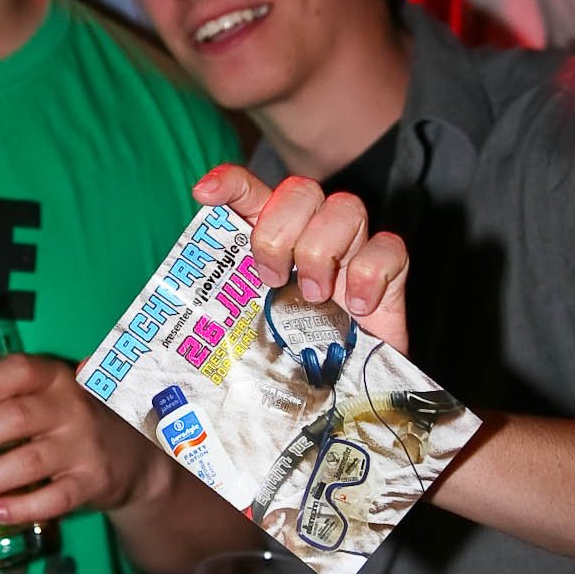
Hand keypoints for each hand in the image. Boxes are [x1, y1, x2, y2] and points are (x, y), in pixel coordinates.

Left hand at [0, 354, 156, 527]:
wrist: (137, 455)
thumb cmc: (69, 421)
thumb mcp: (41, 400)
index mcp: (55, 378)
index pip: (20, 371)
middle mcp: (72, 408)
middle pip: (17, 418)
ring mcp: (84, 446)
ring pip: (30, 461)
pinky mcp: (93, 482)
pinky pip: (55, 498)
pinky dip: (23, 507)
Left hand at [193, 165, 409, 355]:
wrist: (346, 391)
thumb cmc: (294, 356)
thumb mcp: (253, 332)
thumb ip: (228, 312)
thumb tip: (183, 321)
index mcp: (273, 238)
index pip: (251, 191)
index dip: (230, 182)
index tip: (205, 194)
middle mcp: (312, 233)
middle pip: (301, 191)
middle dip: (279, 232)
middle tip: (273, 279)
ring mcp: (353, 248)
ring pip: (346, 207)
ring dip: (323, 252)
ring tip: (314, 297)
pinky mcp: (391, 270)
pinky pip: (389, 247)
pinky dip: (369, 275)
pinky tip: (356, 307)